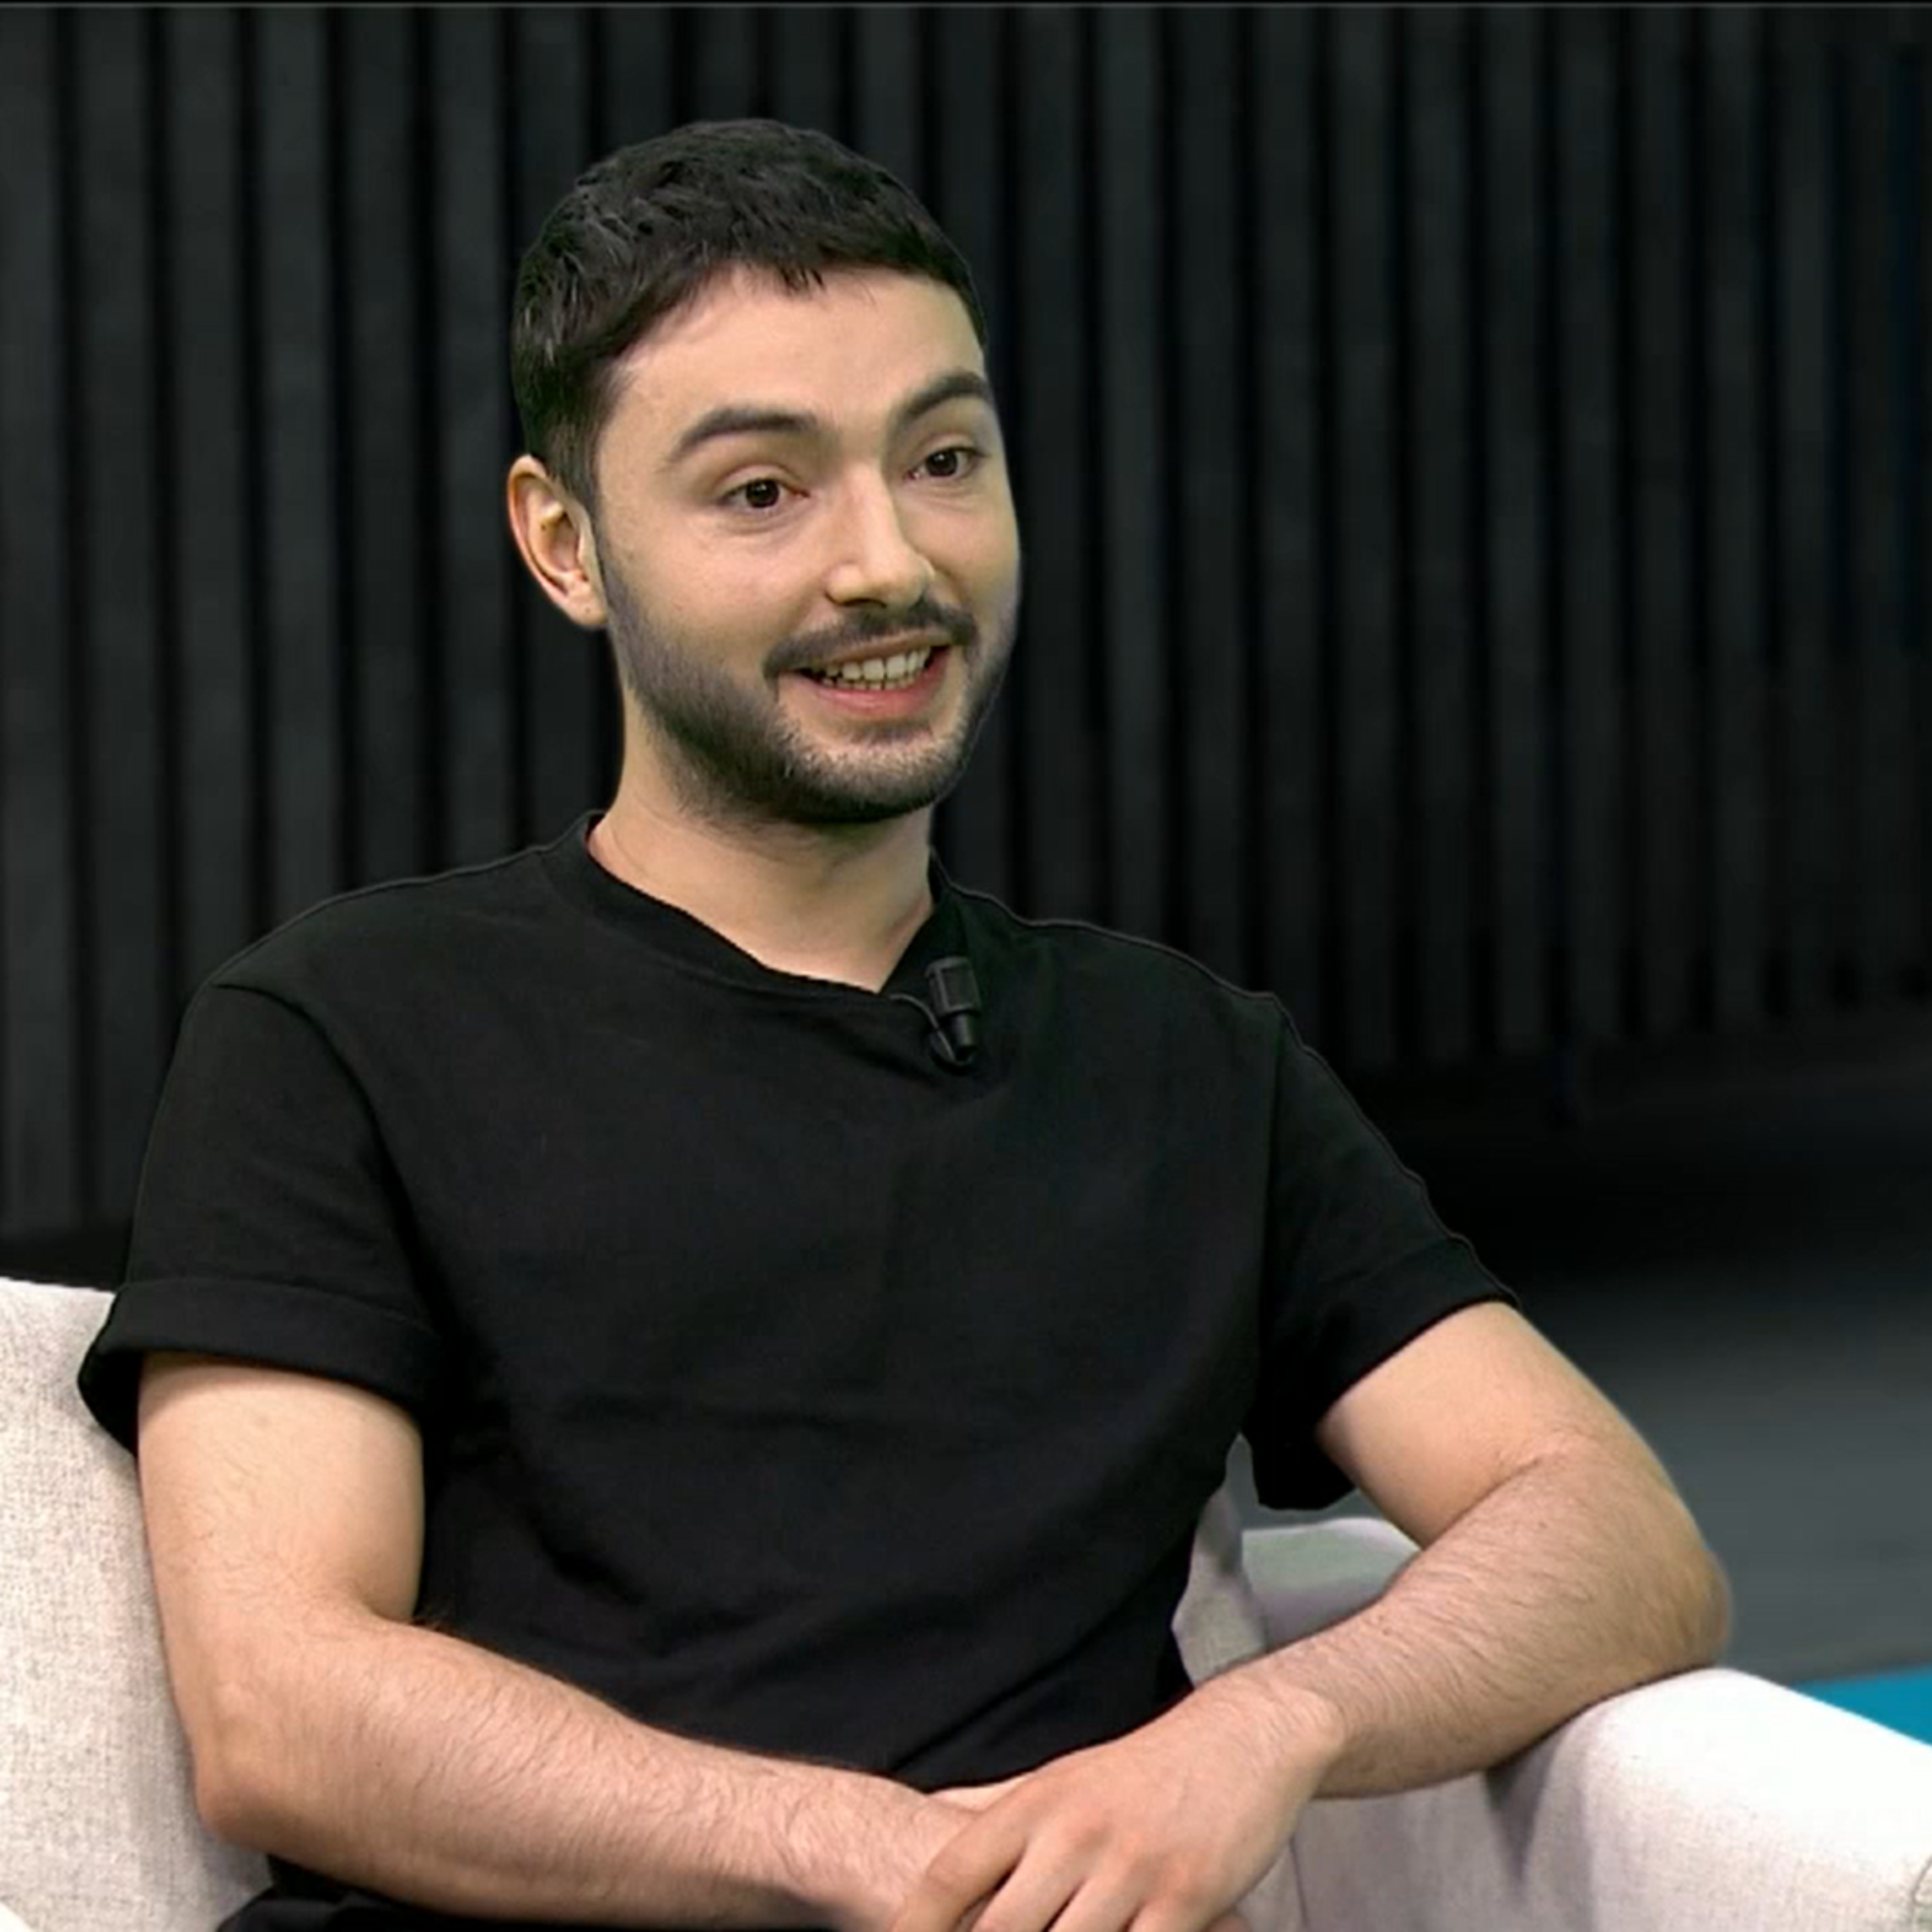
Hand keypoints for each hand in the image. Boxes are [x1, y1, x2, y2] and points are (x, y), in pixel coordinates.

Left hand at [891, 1676, 1340, 1931]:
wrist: (1241, 1737)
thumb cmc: (1140, 1770)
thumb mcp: (1059, 1776)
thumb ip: (992, 1806)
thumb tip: (925, 1812)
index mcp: (1038, 1803)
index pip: (955, 1871)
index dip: (915, 1922)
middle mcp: (1075, 1834)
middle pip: (1000, 1927)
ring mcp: (1131, 1869)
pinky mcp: (1186, 1899)